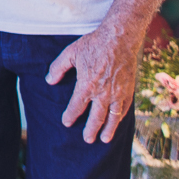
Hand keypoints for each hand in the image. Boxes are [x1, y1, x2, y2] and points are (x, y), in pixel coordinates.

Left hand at [45, 24, 140, 143]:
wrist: (119, 39)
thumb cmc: (93, 44)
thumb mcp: (70, 53)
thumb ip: (58, 68)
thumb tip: (49, 81)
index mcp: (86, 85)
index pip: (76, 106)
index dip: (70, 116)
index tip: (66, 123)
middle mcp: (103, 93)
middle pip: (96, 118)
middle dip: (90, 130)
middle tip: (87, 139)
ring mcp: (117, 93)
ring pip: (112, 117)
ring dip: (108, 130)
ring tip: (104, 139)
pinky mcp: (128, 90)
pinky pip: (124, 109)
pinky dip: (120, 118)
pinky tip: (117, 122)